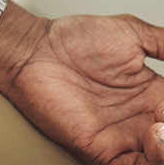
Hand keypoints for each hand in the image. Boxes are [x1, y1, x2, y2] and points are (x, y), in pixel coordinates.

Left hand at [0, 7, 163, 164]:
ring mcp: (125, 138)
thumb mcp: (131, 34)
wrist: (34, 50)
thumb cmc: (73, 39)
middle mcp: (144, 121)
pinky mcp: (103, 152)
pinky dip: (153, 162)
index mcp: (155, 95)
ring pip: (161, 159)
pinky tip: (157, 139)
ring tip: (162, 130)